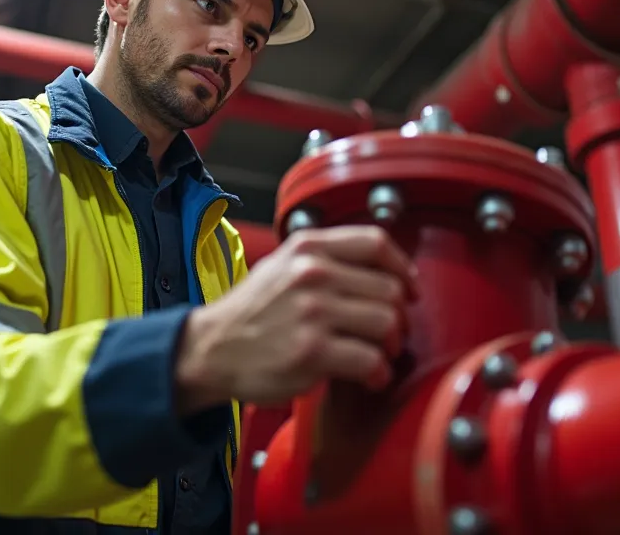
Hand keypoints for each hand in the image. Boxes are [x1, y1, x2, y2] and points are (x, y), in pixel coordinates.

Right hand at [175, 225, 416, 412]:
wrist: (211, 349)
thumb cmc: (248, 312)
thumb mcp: (280, 265)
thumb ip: (324, 258)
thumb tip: (379, 268)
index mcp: (307, 247)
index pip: (375, 242)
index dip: (402, 268)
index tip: (408, 288)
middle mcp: (312, 274)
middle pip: (388, 289)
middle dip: (398, 316)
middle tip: (389, 334)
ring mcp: (313, 312)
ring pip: (386, 323)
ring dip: (391, 345)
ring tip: (380, 355)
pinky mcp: (312, 351)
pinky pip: (371, 360)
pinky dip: (379, 373)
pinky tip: (370, 377)